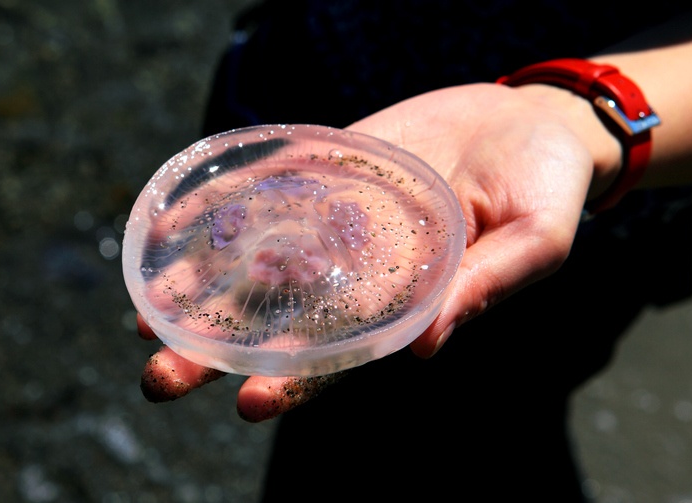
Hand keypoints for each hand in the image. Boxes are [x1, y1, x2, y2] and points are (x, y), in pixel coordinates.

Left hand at [137, 82, 608, 420]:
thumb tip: (424, 347)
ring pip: (257, 262)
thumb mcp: (536, 240)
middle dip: (219, 353)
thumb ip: (485, 288)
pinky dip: (219, 209)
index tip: (250, 405)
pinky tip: (171, 227)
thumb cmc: (546, 189)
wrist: (527, 121)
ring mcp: (335, 219)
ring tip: (145, 318)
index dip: (297, 383)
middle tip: (160, 379)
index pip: (341, 356)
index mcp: (407, 303)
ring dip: (201, 292)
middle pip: (278, 321)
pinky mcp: (325, 167)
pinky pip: (265, 191)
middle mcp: (358, 271)